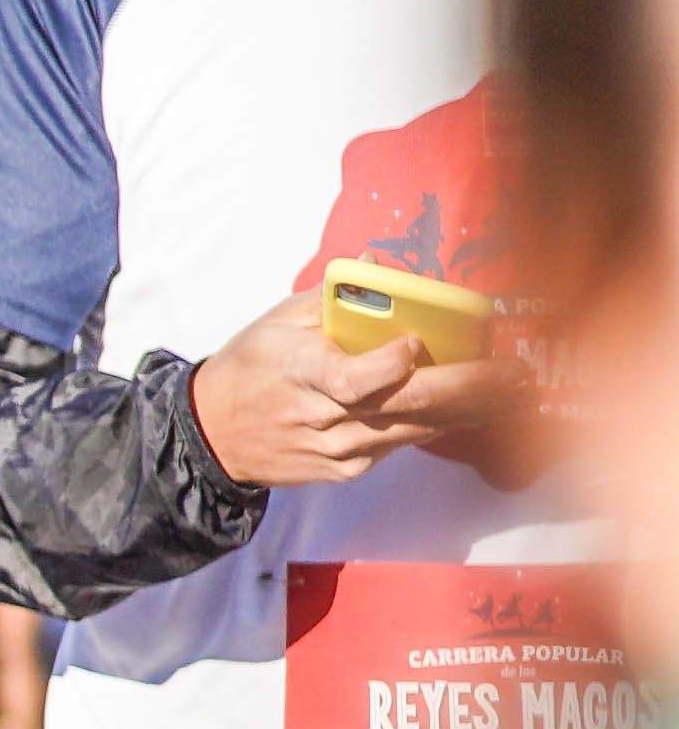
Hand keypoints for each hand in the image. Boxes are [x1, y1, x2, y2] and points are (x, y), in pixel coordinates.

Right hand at [192, 296, 536, 489]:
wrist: (213, 434)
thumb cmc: (249, 368)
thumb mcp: (276, 321)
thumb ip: (331, 296)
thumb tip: (377, 259)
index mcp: (300, 372)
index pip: (354, 379)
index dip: (391, 365)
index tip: (416, 342)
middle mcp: (323, 417)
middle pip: (406, 406)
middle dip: (469, 388)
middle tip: (515, 371)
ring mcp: (338, 449)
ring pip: (417, 430)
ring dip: (472, 410)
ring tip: (514, 389)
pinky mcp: (348, 469)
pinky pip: (403, 444)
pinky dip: (439, 424)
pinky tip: (470, 409)